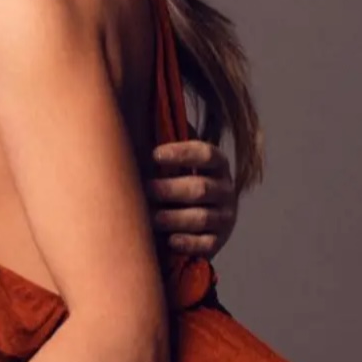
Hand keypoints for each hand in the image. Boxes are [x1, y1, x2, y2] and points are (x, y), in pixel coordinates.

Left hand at [148, 140, 236, 256]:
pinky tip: (170, 240)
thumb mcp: (175, 163)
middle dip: (170, 190)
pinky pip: (205, 244)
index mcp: (217, 164)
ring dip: (173, 218)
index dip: (182, 153)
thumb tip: (136, 117)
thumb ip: (165, 146)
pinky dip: (187, 243)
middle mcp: (225, 189)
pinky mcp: (218, 241)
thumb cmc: (174, 182)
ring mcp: (224, 217)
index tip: (155, 154)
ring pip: (201, 218)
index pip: (206, 154)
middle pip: (200, 189)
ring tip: (151, 218)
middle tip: (146, 190)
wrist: (193, 222)